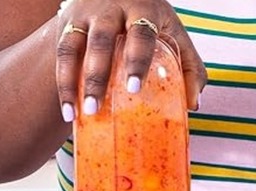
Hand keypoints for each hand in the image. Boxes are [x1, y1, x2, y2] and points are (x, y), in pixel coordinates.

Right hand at [55, 0, 205, 121]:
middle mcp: (111, 7)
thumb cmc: (152, 22)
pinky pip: (61, 54)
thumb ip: (189, 67)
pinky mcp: (68, 23)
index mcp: (143, 8)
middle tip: (97, 109)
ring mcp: (86, 14)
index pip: (141, 33)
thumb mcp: (173, 35)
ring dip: (72, 83)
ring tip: (78, 115)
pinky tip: (68, 109)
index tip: (133, 88)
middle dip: (98, 76)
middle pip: (102, 41)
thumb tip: (193, 104)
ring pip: (73, 47)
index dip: (136, 60)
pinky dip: (63, 84)